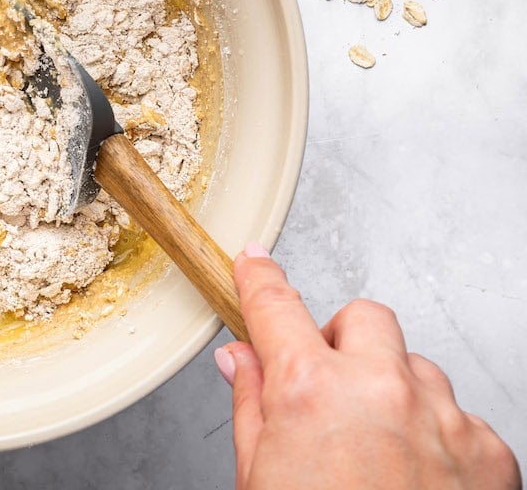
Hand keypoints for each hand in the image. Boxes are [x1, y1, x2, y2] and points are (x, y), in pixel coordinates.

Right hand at [216, 244, 520, 489]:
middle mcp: (381, 389)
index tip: (256, 263)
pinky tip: (415, 482)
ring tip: (376, 452)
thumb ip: (252, 408)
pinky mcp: (491, 452)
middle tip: (327, 383)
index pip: (276, 306)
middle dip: (343, 339)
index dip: (260, 279)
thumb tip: (241, 363)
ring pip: (417, 368)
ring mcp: (443, 417)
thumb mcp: (258, 478)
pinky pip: (460, 418)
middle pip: (364, 317)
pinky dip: (436, 438)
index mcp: (309, 390)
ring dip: (393, 391)